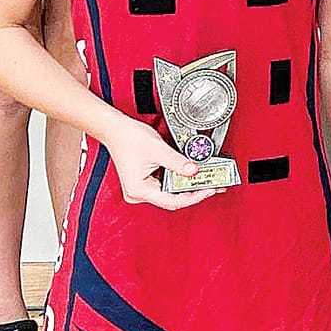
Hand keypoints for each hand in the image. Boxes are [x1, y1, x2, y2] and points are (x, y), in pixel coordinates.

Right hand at [104, 120, 221, 211]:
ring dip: (189, 188)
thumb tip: (195, 171)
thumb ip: (178, 162)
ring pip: (171, 194)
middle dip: (194, 193)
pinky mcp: (146, 183)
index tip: (208, 190)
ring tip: (208, 182)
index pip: (172, 201)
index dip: (194, 197)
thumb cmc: (129, 138)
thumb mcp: (158, 150)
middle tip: (214, 186)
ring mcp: (142, 189)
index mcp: (139, 190)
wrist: (116, 130)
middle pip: (173, 200)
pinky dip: (180, 182)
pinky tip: (193, 177)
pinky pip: (167, 186)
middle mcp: (139, 194)